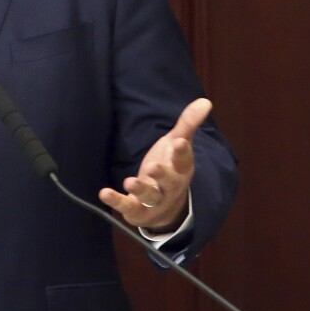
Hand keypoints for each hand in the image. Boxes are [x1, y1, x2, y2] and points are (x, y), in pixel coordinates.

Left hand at [98, 98, 211, 231]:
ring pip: (150, 196)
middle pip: (169, 182)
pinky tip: (104, 193)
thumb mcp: (178, 145)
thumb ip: (187, 124)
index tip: (180, 141)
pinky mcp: (137, 209)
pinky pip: (128, 207)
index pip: (184, 161)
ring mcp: (154, 200)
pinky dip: (116, 201)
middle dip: (162, 175)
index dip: (182, 152)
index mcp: (181, 169)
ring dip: (140, 189)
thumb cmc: (171, 168)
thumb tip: (205, 101)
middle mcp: (170, 187)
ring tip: (129, 181)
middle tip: (153, 167)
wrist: (168, 207)